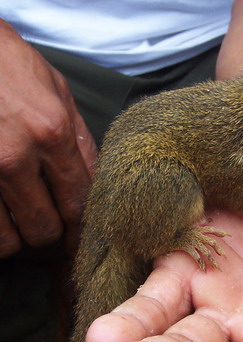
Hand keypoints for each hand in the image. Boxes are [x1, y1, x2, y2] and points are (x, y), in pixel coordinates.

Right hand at [0, 20, 96, 256]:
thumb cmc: (7, 63)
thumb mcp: (56, 89)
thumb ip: (79, 140)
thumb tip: (95, 182)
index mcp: (51, 132)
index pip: (78, 202)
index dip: (81, 230)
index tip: (80, 240)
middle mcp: (15, 155)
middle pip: (44, 228)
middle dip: (49, 233)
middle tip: (45, 223)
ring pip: (7, 239)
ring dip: (16, 237)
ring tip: (16, 221)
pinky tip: (0, 217)